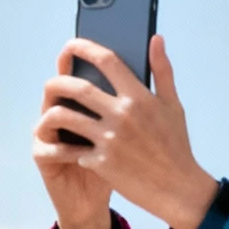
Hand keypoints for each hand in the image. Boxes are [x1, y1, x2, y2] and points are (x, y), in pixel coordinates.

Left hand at [34, 36, 218, 228]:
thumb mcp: (173, 106)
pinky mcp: (102, 163)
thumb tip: (156, 39)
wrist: (178, 189)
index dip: (84, 48)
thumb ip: (162, 70)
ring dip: (53, 113)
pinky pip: (74, 149)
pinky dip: (66, 145)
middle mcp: (122, 115)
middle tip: (52, 83)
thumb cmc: (176, 147)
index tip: (71, 46)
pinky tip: (63, 144)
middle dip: (58, 82)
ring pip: (68, 117)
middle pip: (78, 88)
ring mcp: (110, 140)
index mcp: (138, 97)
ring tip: (50, 113)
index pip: (106, 61)